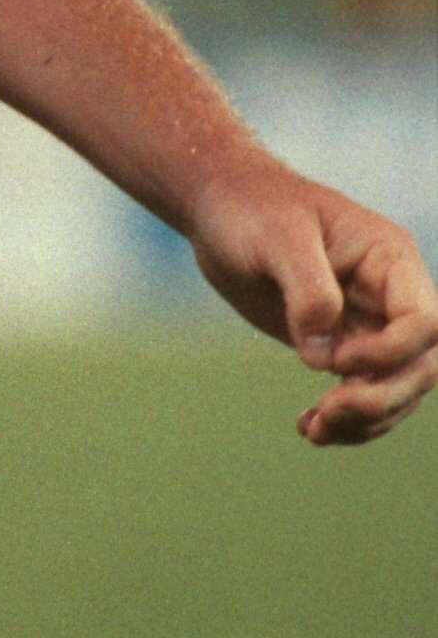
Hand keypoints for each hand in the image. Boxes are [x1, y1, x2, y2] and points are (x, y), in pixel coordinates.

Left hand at [187, 164, 437, 443]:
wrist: (221, 209)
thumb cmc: (250, 208)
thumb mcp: (276, 235)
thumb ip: (307, 288)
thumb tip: (323, 354)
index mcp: (390, 258)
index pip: (425, 323)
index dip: (390, 353)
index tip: (335, 360)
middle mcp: (390, 294)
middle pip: (422, 365)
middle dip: (381, 398)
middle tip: (327, 412)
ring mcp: (370, 322)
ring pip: (398, 389)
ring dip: (365, 420)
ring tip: (314, 429)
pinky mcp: (344, 345)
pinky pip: (364, 392)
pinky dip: (345, 419)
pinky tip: (308, 427)